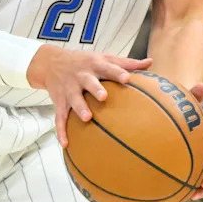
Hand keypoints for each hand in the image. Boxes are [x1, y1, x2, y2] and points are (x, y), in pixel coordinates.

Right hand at [27, 45, 152, 147]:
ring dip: (79, 108)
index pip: (108, 68)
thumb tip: (150, 62)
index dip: (117, 73)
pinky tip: (65, 144)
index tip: (127, 78)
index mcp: (95, 65)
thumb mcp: (104, 57)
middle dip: (95, 89)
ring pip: (74, 99)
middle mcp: (82, 76)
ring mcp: (69, 89)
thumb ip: (127, 62)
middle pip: (89, 82)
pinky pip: (59, 117)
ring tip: (86, 118)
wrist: (51, 62)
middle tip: (104, 96)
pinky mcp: (60, 101)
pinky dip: (61, 130)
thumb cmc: (85, 61)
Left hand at [179, 83, 202, 201]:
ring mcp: (199, 166)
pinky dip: (182, 195)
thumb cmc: (183, 112)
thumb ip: (193, 96)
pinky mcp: (188, 175)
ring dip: (199, 191)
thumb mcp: (187, 104)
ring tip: (190, 197)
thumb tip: (200, 84)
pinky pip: (187, 186)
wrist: (175, 121)